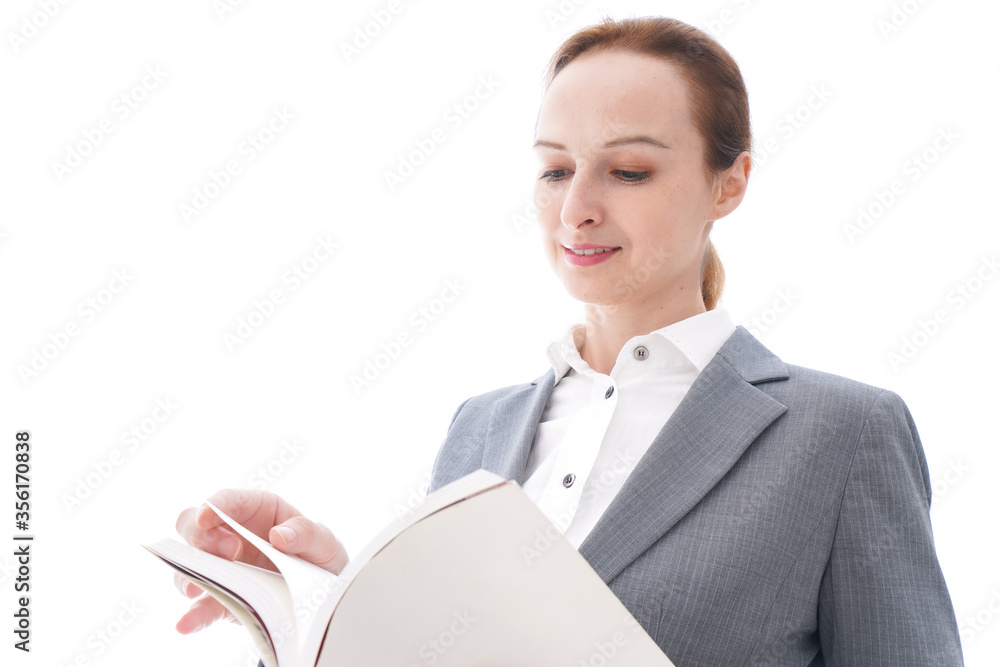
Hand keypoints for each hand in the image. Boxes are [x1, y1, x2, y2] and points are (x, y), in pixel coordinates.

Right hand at [173, 489, 348, 633]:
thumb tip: (279, 536)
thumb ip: (307, 532)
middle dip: (202, 537)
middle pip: (194, 527)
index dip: (212, 506)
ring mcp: (223, 568)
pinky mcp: (223, 600)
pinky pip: (203, 606)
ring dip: (190, 574)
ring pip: (190, 565)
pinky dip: (193, 615)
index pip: (226, 500)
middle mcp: (230, 535)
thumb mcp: (324, 540)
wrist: (324, 595)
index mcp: (255, 509)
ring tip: (197, 589)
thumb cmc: (320, 556)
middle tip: (229, 553)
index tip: (206, 518)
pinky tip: (186, 624)